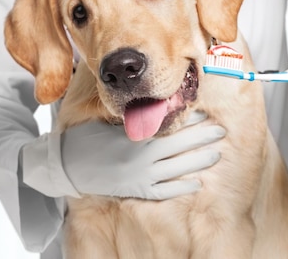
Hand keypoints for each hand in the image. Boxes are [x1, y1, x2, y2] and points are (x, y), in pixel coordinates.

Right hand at [21, 111, 223, 199]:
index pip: (169, 128)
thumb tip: (149, 96)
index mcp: (134, 139)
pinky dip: (181, 188)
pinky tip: (196, 184)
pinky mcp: (137, 191)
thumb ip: (130, 113)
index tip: (204, 114)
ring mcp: (139, 177)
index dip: (189, 122)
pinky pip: (164, 191)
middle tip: (221, 131)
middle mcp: (140, 159)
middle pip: (179, 148)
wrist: (66, 168)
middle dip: (202, 138)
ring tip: (216, 154)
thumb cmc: (85, 138)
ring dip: (198, 161)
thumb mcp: (106, 120)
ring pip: (176, 170)